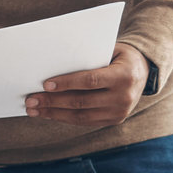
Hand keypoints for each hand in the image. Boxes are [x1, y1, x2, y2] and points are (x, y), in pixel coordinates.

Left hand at [25, 43, 148, 126]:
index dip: (67, 83)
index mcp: (124, 76)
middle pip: (81, 101)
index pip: (90, 81)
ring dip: (53, 113)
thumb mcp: (109, 51)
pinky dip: (63, 118)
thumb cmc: (117, 56)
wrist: (142, 71)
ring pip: (80, 116)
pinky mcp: (114, 120)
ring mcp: (120, 112)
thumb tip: (51, 63)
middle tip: (30, 99)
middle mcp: (124, 97)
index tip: (45, 84)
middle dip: (52, 101)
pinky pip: (85, 122)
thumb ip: (86, 57)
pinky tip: (48, 114)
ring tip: (33, 109)